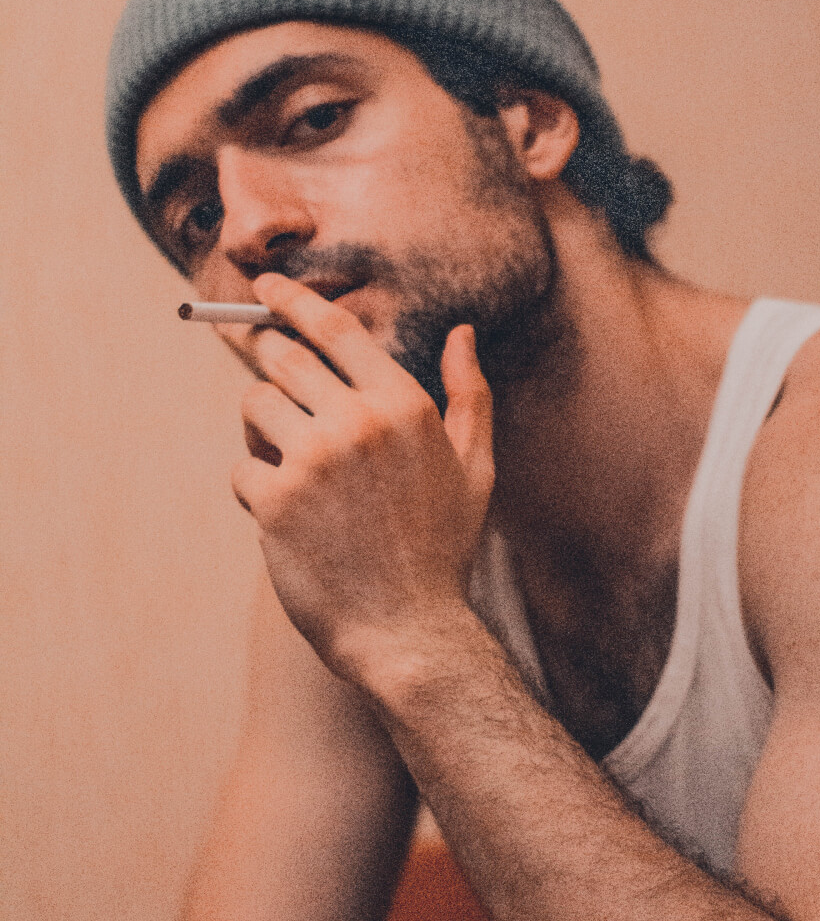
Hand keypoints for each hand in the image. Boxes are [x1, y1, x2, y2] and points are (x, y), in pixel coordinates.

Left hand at [229, 274, 493, 686]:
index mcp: (404, 404)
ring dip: (263, 431)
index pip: (334, 329)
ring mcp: (312, 459)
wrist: (410, 632)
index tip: (263, 288)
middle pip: (282, 358)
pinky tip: (291, 520)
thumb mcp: (475, 467)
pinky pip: (243, 470)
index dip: (291, 300)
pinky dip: (258, 490)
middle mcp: (357, 422)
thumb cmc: (443, 550)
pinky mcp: (273, 500)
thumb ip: (470, 393)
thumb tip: (463, 334)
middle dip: (265, 361)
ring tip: (292, 467)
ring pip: (254, 408)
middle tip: (263, 372)